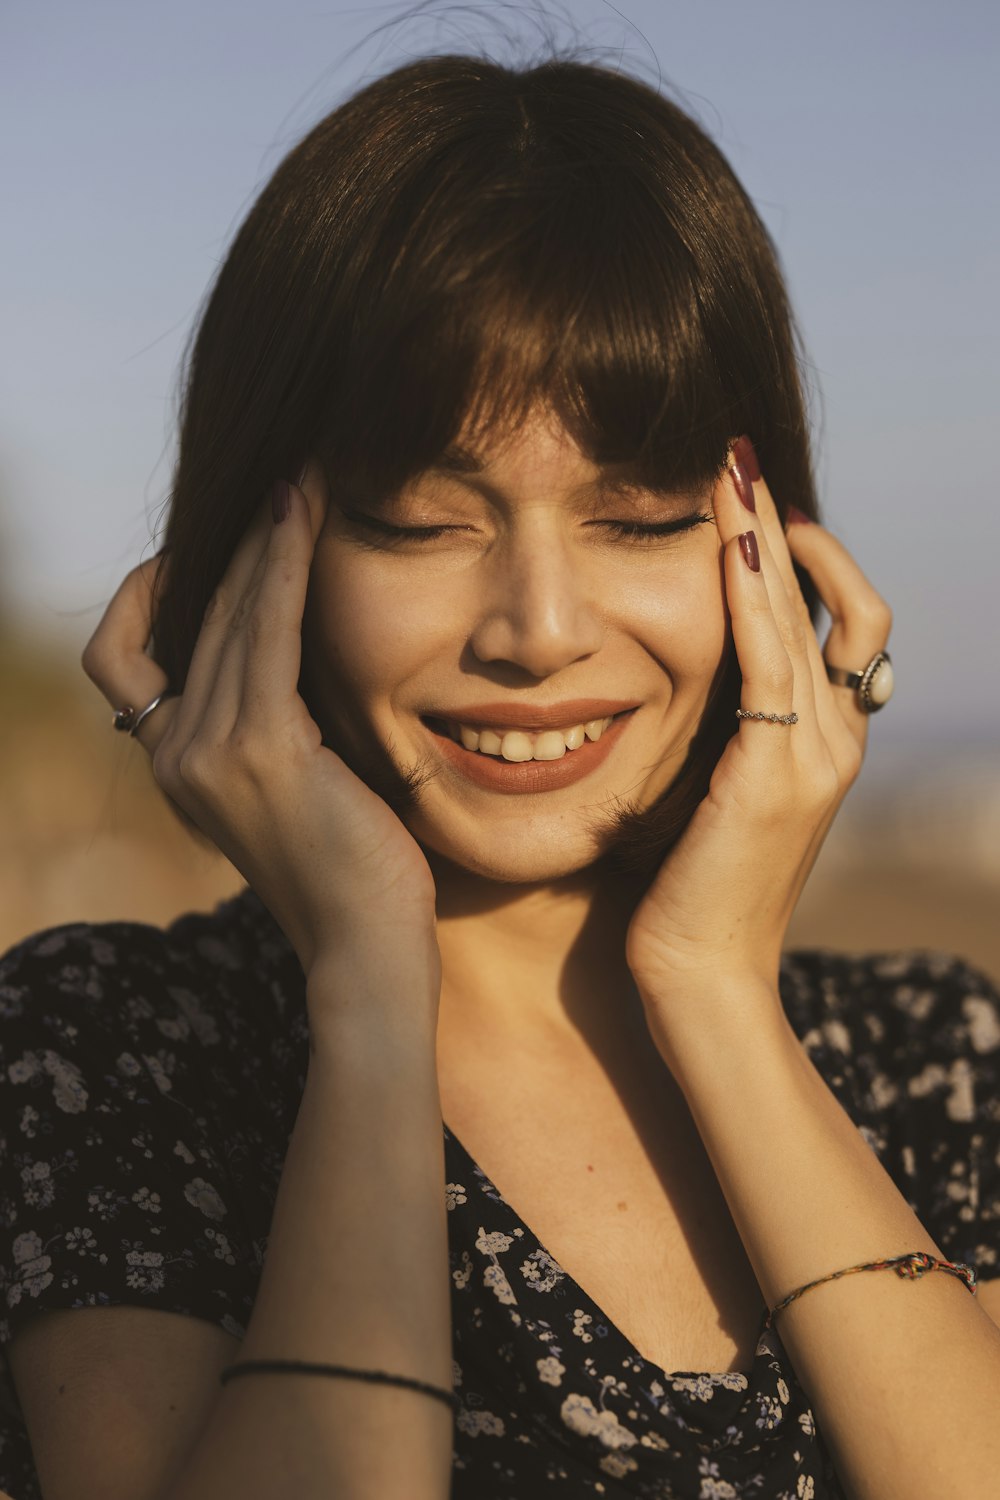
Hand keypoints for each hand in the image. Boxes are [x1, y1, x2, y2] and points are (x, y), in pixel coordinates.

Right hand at [81, 466, 440, 996]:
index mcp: (172, 765)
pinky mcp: (259, 750)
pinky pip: (265, 632)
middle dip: (232, 544)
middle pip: (187, 618)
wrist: (365, 943)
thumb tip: (285, 643)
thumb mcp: (289, 782)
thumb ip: (265, 721)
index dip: (150, 592)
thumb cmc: (348, 865)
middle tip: (280, 483)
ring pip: (224, 614)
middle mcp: (174, 756)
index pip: (119, 657)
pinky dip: (282, 569)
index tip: (212, 550)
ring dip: (262, 541)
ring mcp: (208, 754)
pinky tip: (306, 524)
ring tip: (300, 486)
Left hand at [625, 444, 890, 1026]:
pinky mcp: (776, 771)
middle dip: (788, 524)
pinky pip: (772, 656)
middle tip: (739, 459)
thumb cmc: (688, 893)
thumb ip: (721, 738)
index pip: (838, 622)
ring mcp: (817, 753)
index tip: (747, 508)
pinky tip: (732, 537)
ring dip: (769, 535)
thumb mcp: (713, 797)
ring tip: (732, 471)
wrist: (701, 976)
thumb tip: (684, 687)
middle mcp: (837, 737)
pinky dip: (758, 591)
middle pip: (841, 600)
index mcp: (825, 742)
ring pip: (810, 613)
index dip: (803, 558)